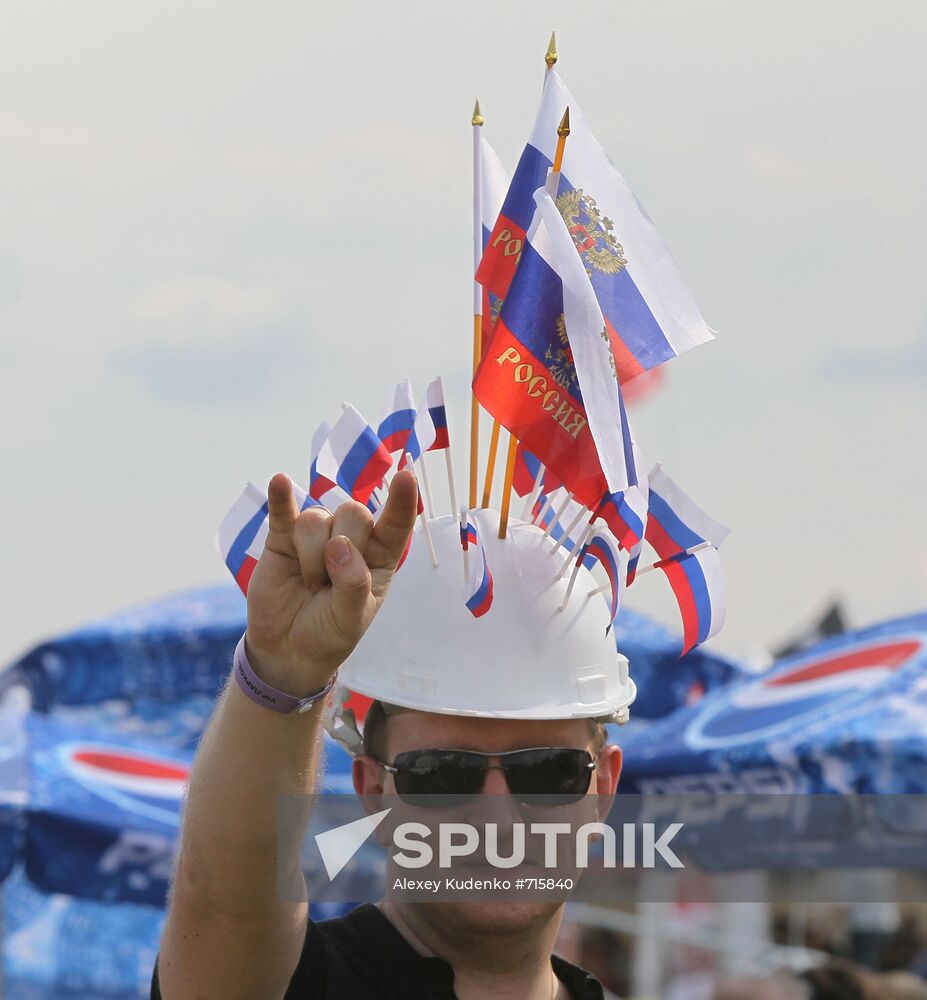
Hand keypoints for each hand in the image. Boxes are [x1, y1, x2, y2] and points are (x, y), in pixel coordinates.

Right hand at [244, 470, 417, 694]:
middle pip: (353, 513)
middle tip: (327, 584)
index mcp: (378, 558)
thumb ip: (352, 583)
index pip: (395, 524)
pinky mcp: (282, 537)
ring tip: (309, 583)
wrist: (288, 650)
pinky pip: (282, 509)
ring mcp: (315, 535)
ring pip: (317, 518)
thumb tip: (339, 545)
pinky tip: (279, 482)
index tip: (405, 476)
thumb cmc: (329, 632)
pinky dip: (281, 496)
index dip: (401, 501)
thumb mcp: (352, 618)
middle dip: (340, 548)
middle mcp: (350, 539)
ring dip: (311, 554)